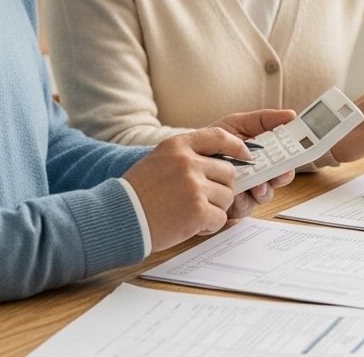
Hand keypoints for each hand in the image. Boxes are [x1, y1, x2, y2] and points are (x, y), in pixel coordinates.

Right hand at [122, 127, 246, 251]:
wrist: (117, 217)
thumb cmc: (136, 193)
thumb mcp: (158, 160)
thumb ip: (186, 157)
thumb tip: (222, 163)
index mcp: (178, 146)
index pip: (220, 137)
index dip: (238, 147)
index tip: (246, 157)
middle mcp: (188, 162)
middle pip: (229, 172)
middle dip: (221, 188)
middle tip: (203, 200)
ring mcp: (194, 186)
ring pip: (227, 197)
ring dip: (214, 208)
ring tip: (189, 213)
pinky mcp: (198, 210)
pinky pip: (220, 218)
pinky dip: (208, 225)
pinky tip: (189, 225)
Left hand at [212, 109, 298, 218]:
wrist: (184, 158)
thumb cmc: (211, 140)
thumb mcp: (238, 123)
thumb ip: (264, 119)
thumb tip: (291, 115)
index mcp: (263, 155)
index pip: (286, 159)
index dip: (294, 157)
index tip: (297, 153)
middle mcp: (258, 174)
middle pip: (280, 179)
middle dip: (281, 176)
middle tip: (279, 171)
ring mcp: (247, 191)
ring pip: (265, 195)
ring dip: (263, 190)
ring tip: (256, 183)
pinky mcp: (234, 205)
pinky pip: (245, 207)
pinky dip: (242, 200)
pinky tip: (236, 192)